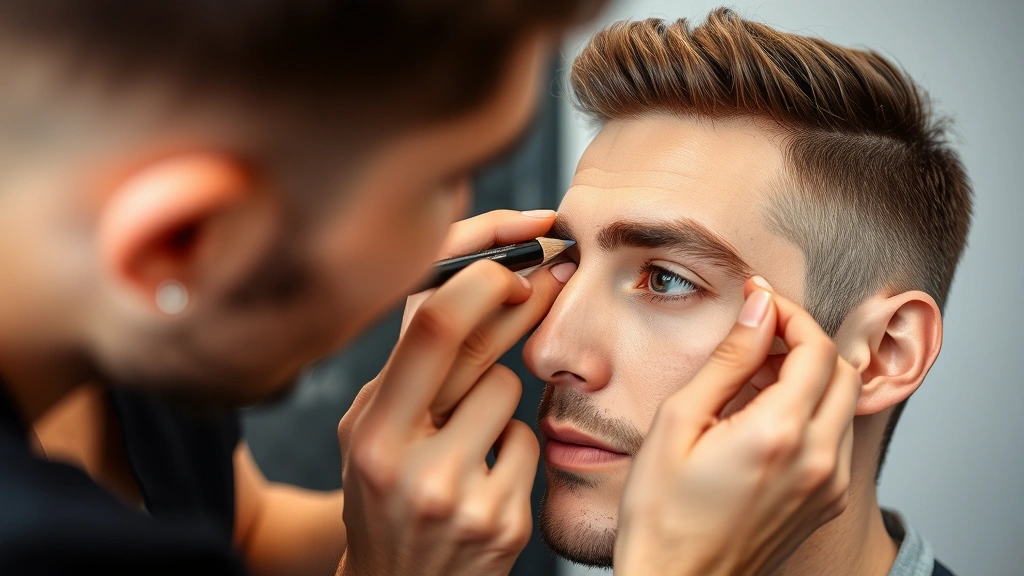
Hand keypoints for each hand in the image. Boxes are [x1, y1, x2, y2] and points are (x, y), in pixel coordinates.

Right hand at [336, 210, 574, 575]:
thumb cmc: (384, 494)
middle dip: (526, 302)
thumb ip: (405, 368)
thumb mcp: (370, 430)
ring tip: (467, 440)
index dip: (482, 281)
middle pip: (483, 353)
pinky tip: (487, 476)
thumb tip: (461, 280)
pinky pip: (529, 442)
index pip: (433, 328)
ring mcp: (462, 496)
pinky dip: (513, 448)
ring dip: (498, 402)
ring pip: (511, 394)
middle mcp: (411, 464)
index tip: (512, 263)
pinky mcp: (504, 522)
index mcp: (372, 431)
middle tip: (553, 275)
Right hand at [614, 278, 858, 575]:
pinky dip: (812, 411)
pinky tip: (764, 416)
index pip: (815, 348)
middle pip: (842, 370)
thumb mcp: (678, 422)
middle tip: (758, 335)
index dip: (789, 313)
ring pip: (844, 402)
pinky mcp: (827, 502)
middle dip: (805, 340)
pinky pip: (837, 437)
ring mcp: (829, 485)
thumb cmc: (662, 513)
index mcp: (780, 434)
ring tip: (754, 377)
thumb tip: (758, 308)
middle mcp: (820, 460)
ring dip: (810, 375)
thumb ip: (728, 360)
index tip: (759, 301)